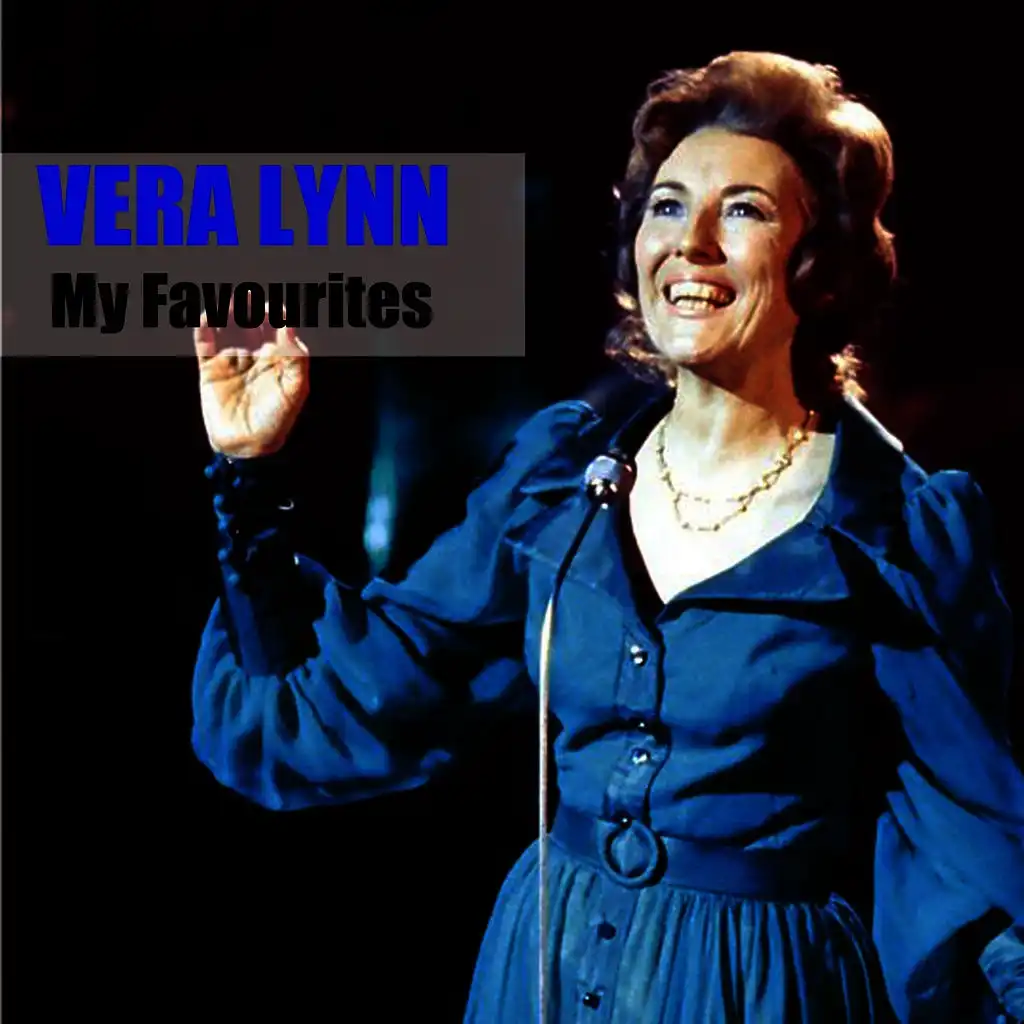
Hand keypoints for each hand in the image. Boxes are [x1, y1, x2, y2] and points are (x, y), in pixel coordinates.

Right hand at [194, 303, 308, 457]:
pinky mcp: (210, 371)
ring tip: (227, 303)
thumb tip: (291, 328)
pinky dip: (204, 331)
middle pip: (249, 325)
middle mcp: (254, 356)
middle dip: (248, 310)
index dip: (273, 316)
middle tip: (247, 296)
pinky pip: (205, 346)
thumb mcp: (295, 390)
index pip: (274, 329)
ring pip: (227, 331)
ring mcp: (231, 362)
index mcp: (277, 358)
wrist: (249, 446)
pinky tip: (206, 317)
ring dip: (226, 315)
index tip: (272, 308)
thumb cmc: (278, 420)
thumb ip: (296, 359)